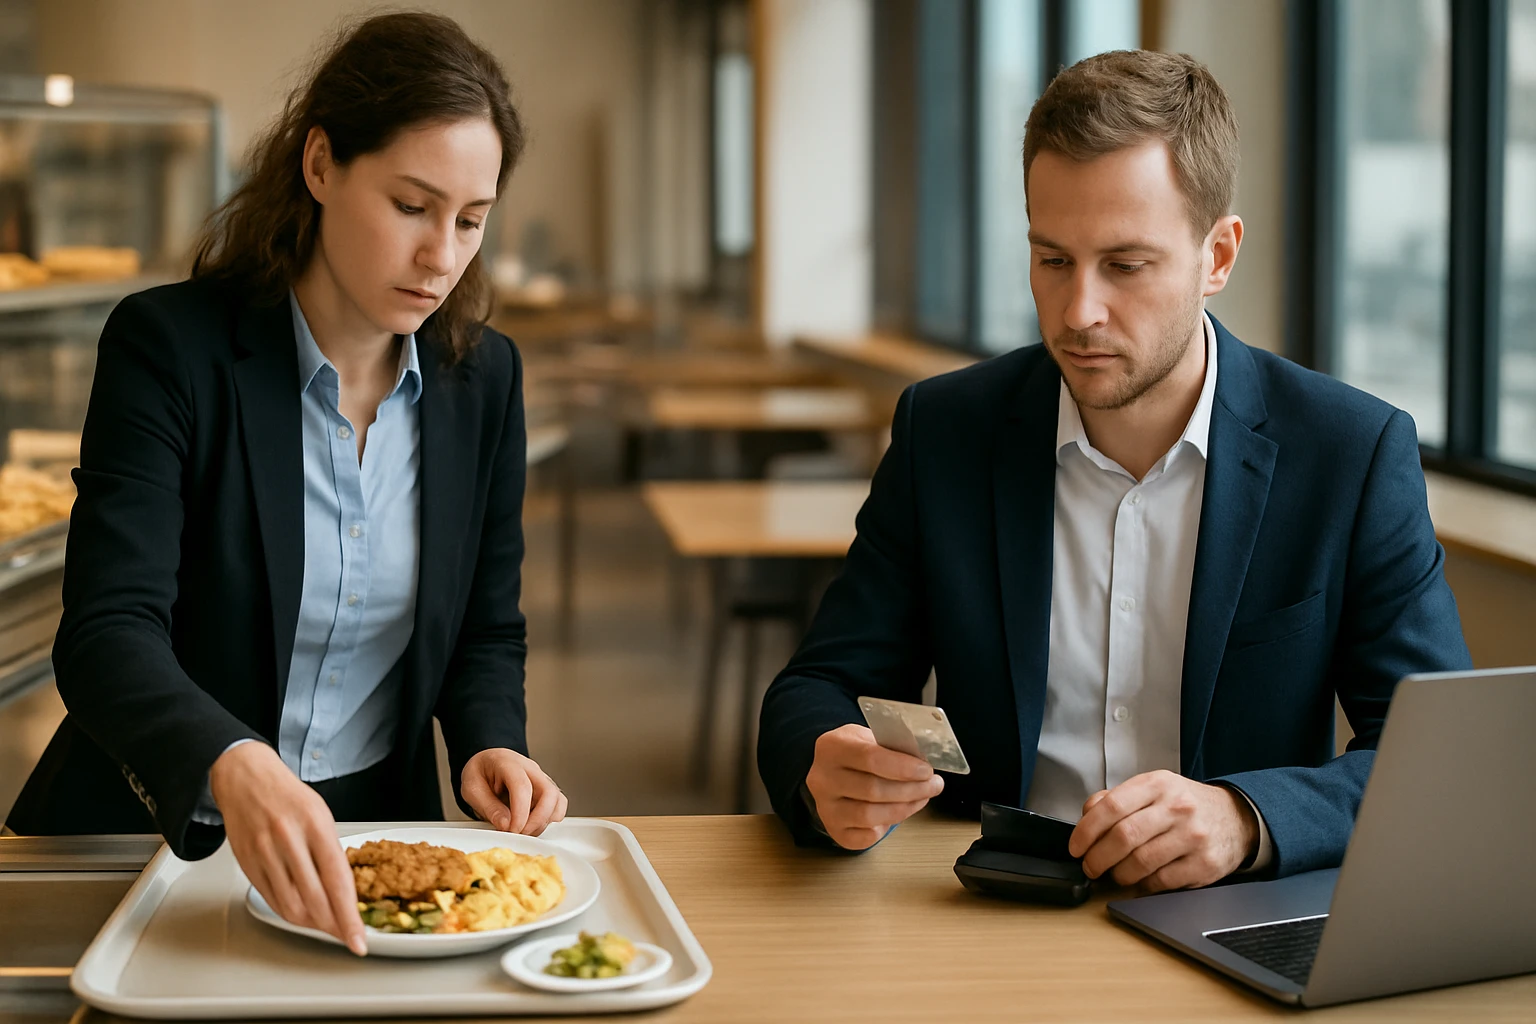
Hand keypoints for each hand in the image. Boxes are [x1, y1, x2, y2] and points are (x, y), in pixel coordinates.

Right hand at [209, 742, 365, 954]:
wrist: (246, 778)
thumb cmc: (289, 796)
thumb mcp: (321, 815)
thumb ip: (331, 851)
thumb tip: (342, 892)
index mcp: (315, 825)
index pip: (337, 880)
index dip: (349, 915)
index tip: (358, 938)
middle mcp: (289, 840)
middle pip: (314, 899)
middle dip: (333, 925)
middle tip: (345, 936)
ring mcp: (264, 853)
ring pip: (290, 904)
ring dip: (311, 923)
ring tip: (325, 926)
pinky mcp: (246, 863)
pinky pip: (270, 899)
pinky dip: (288, 912)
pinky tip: (301, 915)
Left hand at [460, 749, 567, 834]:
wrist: (486, 763)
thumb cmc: (479, 773)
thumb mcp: (472, 789)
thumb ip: (488, 807)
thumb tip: (506, 825)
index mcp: (508, 763)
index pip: (523, 787)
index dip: (520, 813)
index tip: (512, 830)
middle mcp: (530, 769)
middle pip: (549, 793)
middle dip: (538, 820)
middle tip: (519, 833)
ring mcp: (541, 779)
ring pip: (558, 801)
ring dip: (544, 822)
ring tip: (523, 830)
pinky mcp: (546, 790)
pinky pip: (557, 806)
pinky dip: (548, 820)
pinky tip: (531, 825)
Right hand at [805, 724, 943, 850]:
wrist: (833, 770)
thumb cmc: (857, 753)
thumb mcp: (870, 737)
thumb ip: (892, 748)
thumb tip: (922, 763)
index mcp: (831, 748)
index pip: (870, 758)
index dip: (903, 767)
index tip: (926, 771)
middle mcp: (822, 779)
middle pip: (872, 790)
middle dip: (911, 790)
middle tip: (933, 785)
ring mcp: (825, 807)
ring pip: (870, 815)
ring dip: (904, 809)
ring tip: (921, 798)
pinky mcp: (833, 829)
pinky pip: (865, 837)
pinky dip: (886, 828)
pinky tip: (895, 813)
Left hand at [1067, 770, 1258, 892]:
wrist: (1235, 819)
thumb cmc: (1185, 805)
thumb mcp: (1153, 790)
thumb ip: (1117, 799)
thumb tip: (1087, 817)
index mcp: (1157, 784)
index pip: (1111, 806)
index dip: (1086, 830)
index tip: (1076, 846)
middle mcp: (1176, 807)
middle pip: (1123, 836)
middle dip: (1097, 857)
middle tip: (1090, 866)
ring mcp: (1192, 837)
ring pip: (1140, 863)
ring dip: (1119, 874)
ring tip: (1115, 874)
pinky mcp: (1204, 864)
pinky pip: (1161, 882)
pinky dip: (1143, 885)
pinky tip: (1140, 880)